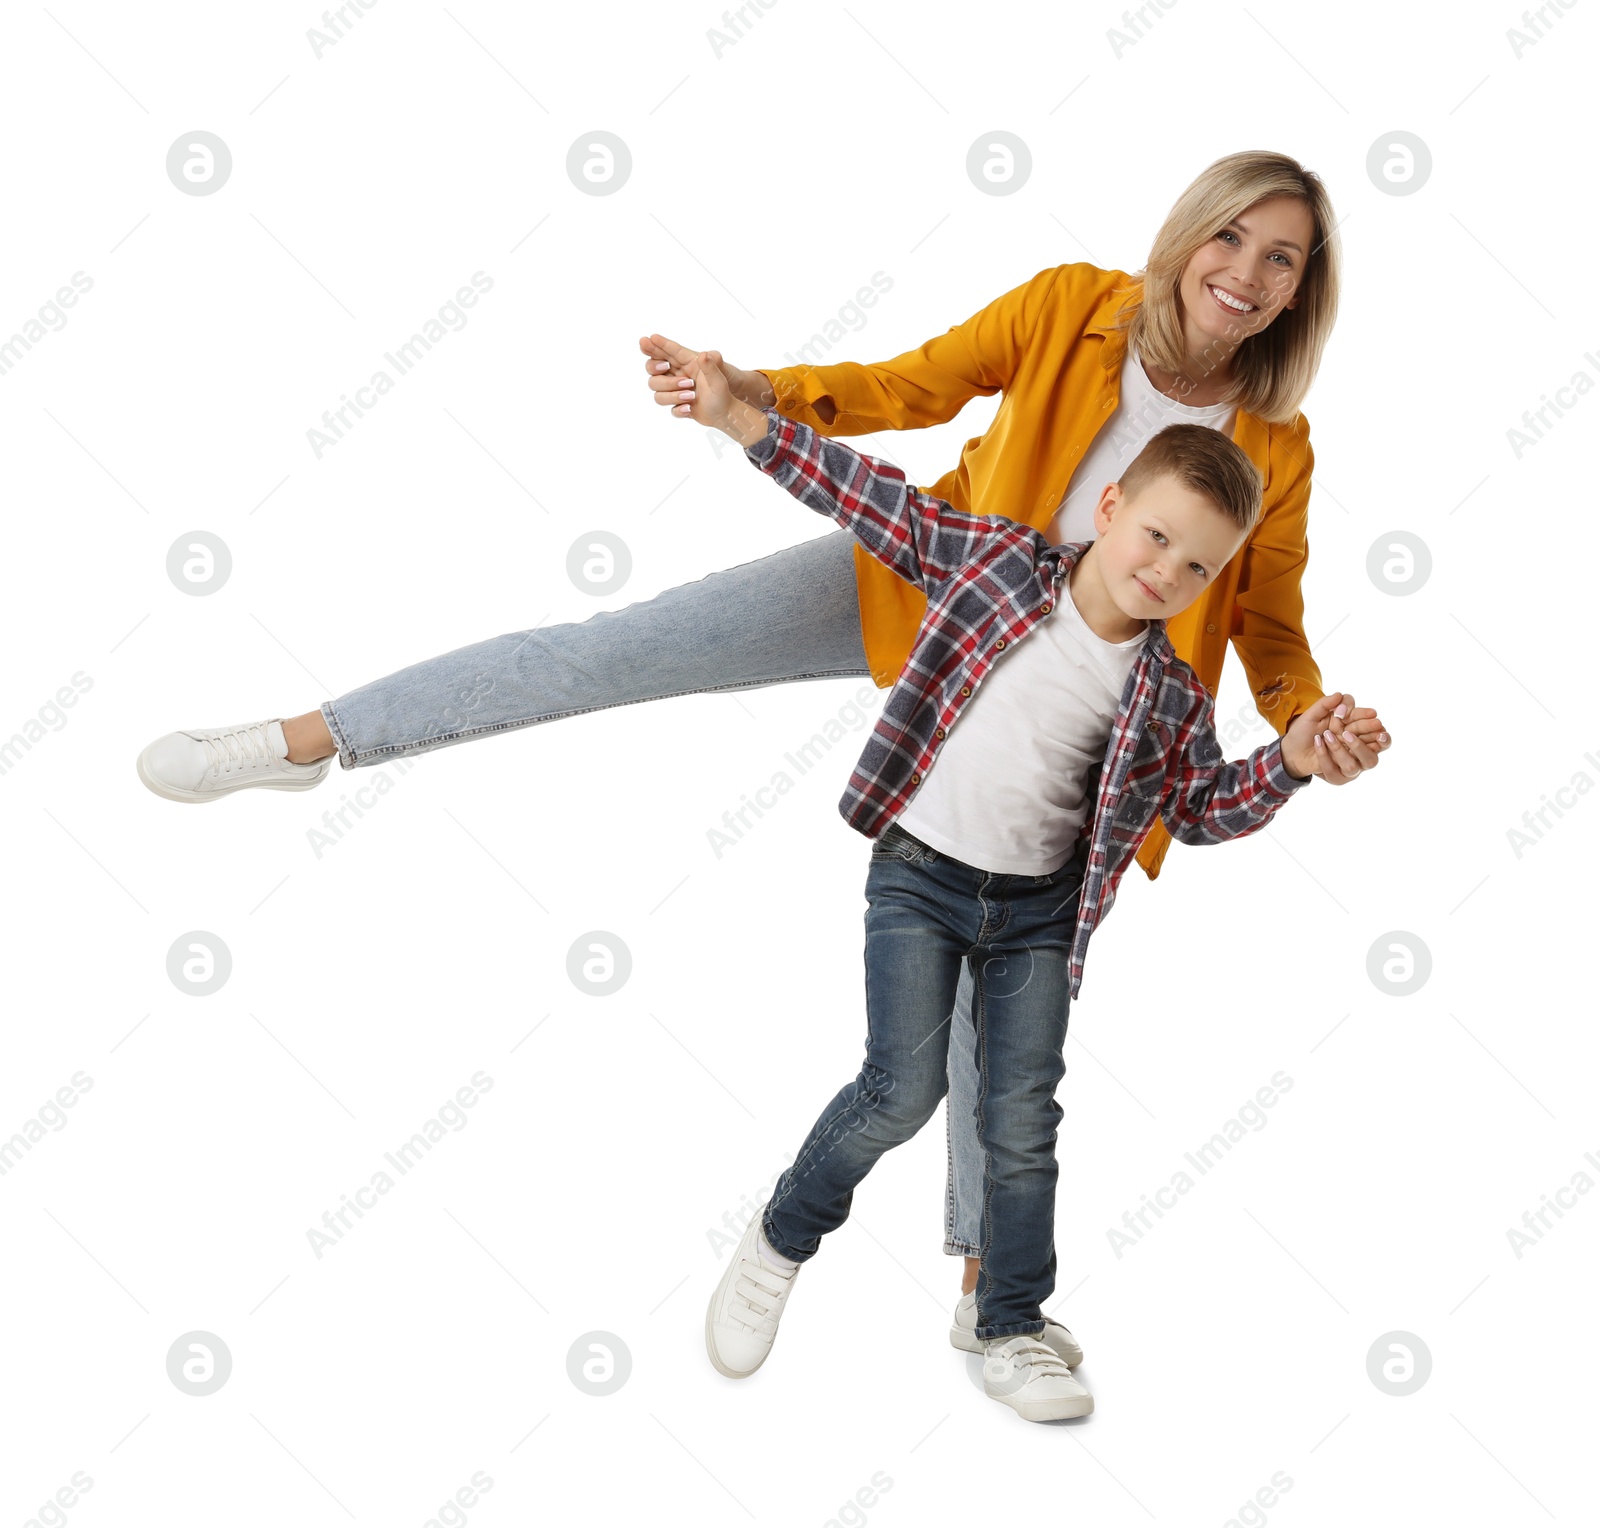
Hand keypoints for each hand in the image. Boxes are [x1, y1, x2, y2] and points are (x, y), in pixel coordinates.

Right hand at [640, 333, 768, 413]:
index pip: (670, 351)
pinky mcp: (676, 404)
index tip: (645, 339)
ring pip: (657, 389)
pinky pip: (669, 407)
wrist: (724, 414)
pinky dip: (678, 408)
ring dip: (671, 391)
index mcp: (688, 363)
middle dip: (656, 367)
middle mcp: (678, 374)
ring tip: (691, 394)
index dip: (658, 344)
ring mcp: (675, 389)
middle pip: (653, 368)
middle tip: (666, 367)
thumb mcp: (720, 379)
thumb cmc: (723, 393)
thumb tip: (705, 355)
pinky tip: (690, 408)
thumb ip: (712, 366)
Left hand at [1282, 692, 1388, 784]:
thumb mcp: (1310, 716)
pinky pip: (1349, 764)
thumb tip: (1339, 694)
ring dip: (1357, 743)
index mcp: (1345, 720)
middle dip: (1370, 727)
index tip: (1370, 713)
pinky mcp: (1344, 766)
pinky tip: (1320, 744)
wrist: (1292, 753)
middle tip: (1377, 723)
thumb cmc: (1302, 732)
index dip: (1364, 713)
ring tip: (1343, 734)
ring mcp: (1349, 751)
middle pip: (1368, 732)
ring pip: (1366, 752)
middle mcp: (1351, 735)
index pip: (1359, 715)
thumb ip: (1324, 704)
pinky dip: (1336, 753)